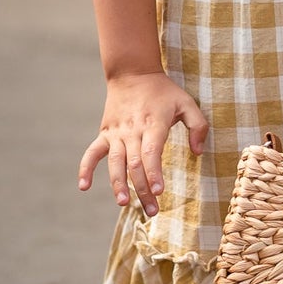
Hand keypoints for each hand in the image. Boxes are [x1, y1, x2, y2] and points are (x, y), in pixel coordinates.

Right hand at [78, 74, 208, 217]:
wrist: (132, 72)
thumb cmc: (163, 91)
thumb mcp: (187, 102)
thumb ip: (198, 126)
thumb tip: (198, 152)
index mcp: (154, 124)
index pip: (151, 153)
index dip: (154, 174)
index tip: (159, 192)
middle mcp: (132, 130)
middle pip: (135, 164)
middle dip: (143, 190)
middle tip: (152, 211)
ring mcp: (116, 133)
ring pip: (115, 162)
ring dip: (118, 184)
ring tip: (123, 203)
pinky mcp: (105, 133)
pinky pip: (92, 153)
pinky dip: (86, 169)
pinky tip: (83, 186)